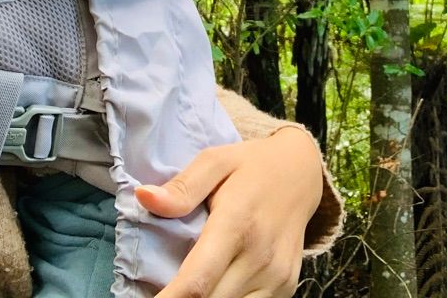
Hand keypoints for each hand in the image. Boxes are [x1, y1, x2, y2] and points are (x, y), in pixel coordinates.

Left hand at [135, 126, 323, 297]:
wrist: (302, 172)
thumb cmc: (251, 166)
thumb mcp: (215, 161)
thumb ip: (182, 186)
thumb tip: (144, 198)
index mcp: (237, 223)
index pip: (197, 281)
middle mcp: (260, 256)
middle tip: (162, 290)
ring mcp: (277, 276)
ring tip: (187, 289)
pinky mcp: (286, 287)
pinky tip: (214, 287)